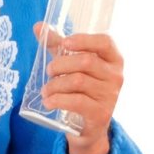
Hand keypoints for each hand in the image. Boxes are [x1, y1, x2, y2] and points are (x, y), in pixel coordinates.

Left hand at [35, 24, 123, 153]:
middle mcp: (116, 76)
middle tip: (49, 71)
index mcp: (113, 59)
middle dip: (60, 64)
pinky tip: (48, 101)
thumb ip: (57, 45)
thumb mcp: (72, 64)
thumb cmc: (82, 87)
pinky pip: (77, 101)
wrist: (89, 126)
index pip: (105, 42)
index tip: (65, 43)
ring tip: (45, 90)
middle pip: (85, 61)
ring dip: (55, 85)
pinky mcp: (100, 113)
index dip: (84, 40)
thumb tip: (38, 26)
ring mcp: (110, 96)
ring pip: (78, 81)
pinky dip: (57, 100)